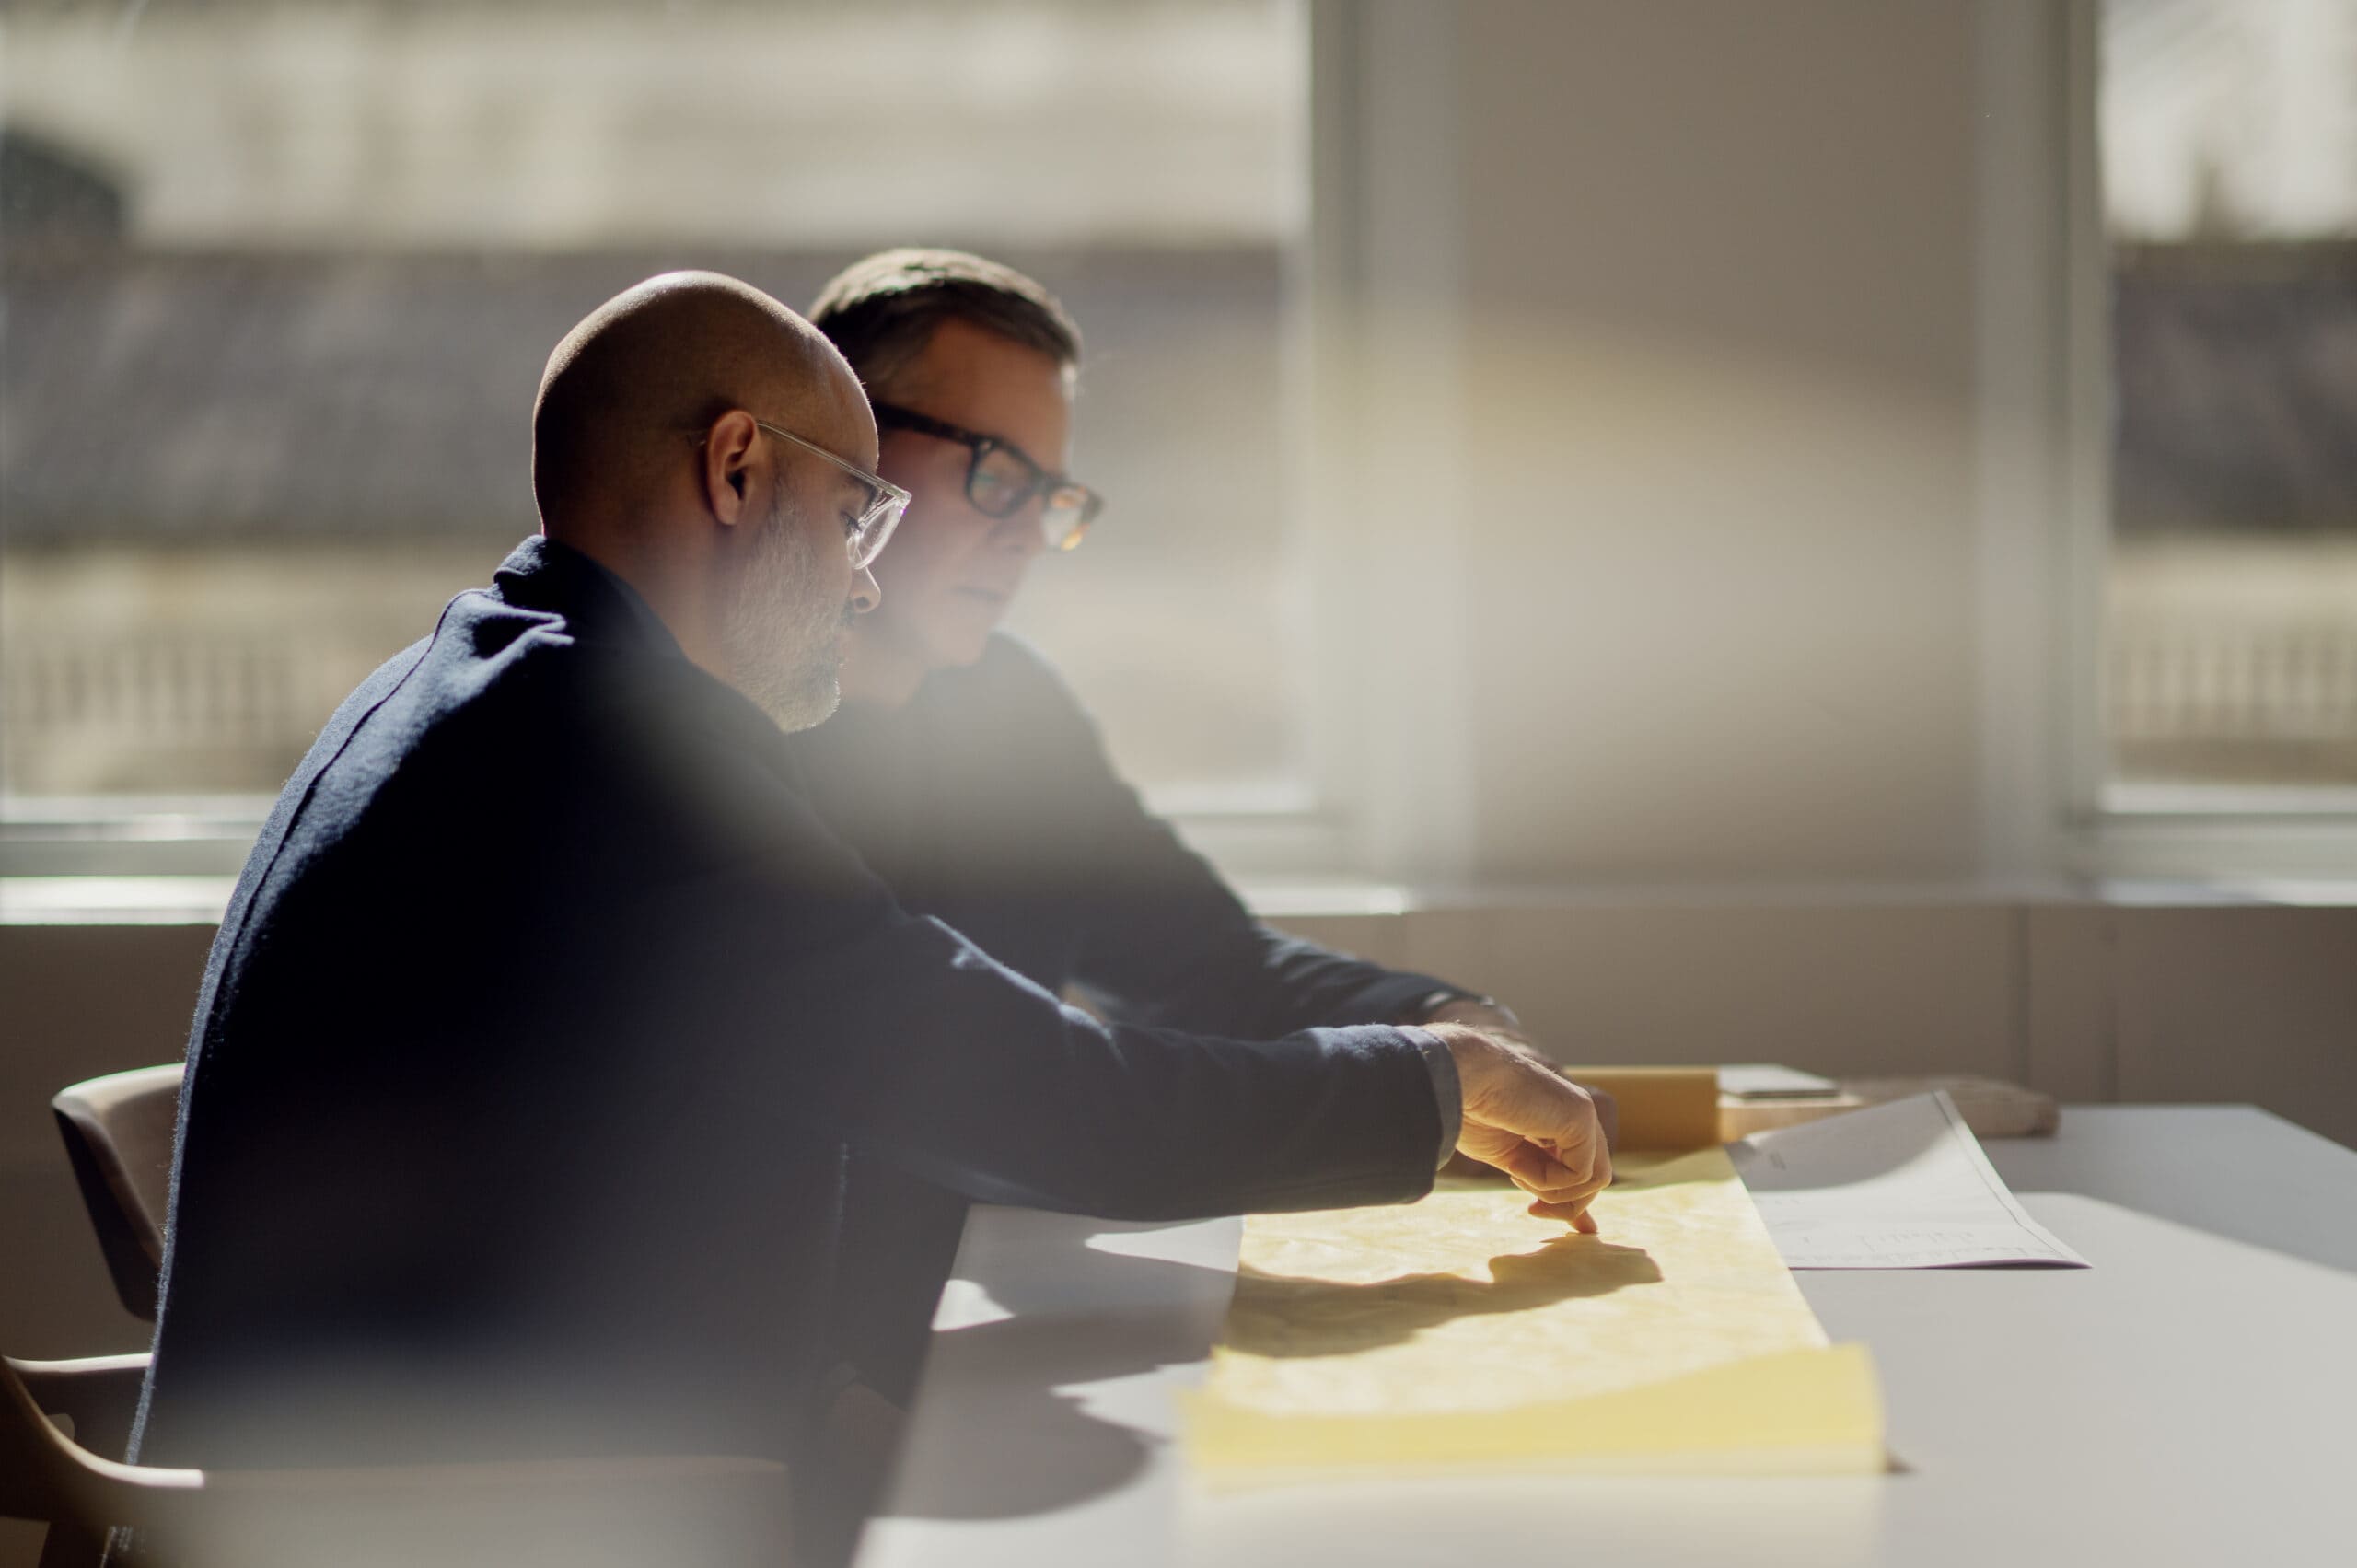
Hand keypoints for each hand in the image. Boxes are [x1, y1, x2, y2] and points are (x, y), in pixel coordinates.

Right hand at [1424, 1023, 1612, 1231]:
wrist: (1459, 1078)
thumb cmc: (1472, 1112)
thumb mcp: (1510, 1158)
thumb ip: (1540, 1180)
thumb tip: (1567, 1215)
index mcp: (1557, 1121)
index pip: (1581, 1166)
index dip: (1569, 1200)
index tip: (1534, 1212)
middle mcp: (1575, 1116)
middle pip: (1593, 1178)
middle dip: (1565, 1205)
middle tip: (1531, 1211)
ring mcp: (1582, 1114)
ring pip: (1594, 1180)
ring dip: (1553, 1193)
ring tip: (1516, 1177)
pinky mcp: (1581, 1117)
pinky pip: (1581, 1174)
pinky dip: (1548, 1182)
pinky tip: (1518, 1167)